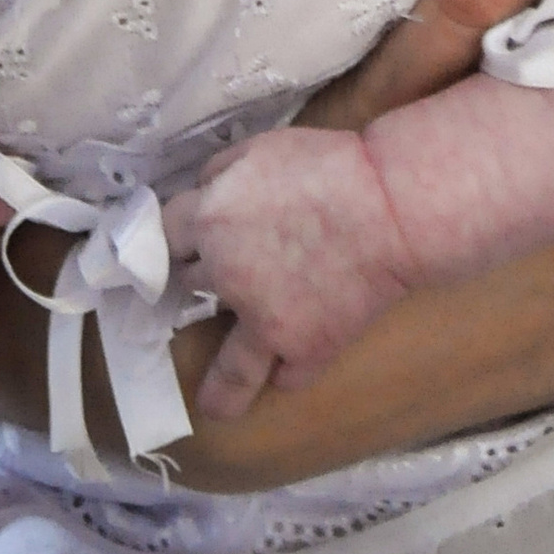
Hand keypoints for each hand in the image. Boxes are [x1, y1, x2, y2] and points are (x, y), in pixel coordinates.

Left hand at [166, 128, 414, 417]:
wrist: (387, 206)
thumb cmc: (326, 166)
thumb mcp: (260, 147)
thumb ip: (221, 174)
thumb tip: (204, 195)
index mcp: (210, 220)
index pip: (166, 234)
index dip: (176, 234)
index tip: (179, 243)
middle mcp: (225, 277)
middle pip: (192, 283)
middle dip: (206, 274)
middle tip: (225, 274)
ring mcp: (263, 321)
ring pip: (229, 368)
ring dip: (221, 381)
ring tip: (212, 406)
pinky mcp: (305, 349)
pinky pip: (286, 376)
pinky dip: (289, 371)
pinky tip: (288, 373)